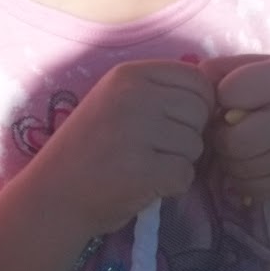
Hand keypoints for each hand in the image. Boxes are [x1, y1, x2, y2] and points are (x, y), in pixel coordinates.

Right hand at [31, 60, 213, 235]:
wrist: (51, 197)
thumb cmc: (91, 150)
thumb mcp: (119, 102)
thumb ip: (160, 93)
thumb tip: (218, 96)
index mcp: (129, 74)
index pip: (198, 79)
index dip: (199, 105)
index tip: (177, 124)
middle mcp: (133, 95)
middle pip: (201, 111)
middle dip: (189, 136)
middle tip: (157, 151)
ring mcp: (136, 131)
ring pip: (196, 145)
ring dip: (179, 162)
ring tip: (145, 167)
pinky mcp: (141, 169)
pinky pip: (185, 175)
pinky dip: (172, 186)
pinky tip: (145, 185)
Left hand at [206, 55, 269, 202]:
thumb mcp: (269, 68)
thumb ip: (229, 69)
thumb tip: (194, 80)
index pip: (227, 92)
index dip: (223, 97)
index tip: (234, 99)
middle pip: (231, 141)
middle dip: (222, 138)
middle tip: (232, 131)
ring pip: (237, 169)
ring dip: (231, 161)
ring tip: (245, 147)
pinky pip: (250, 189)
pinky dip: (244, 180)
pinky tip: (257, 165)